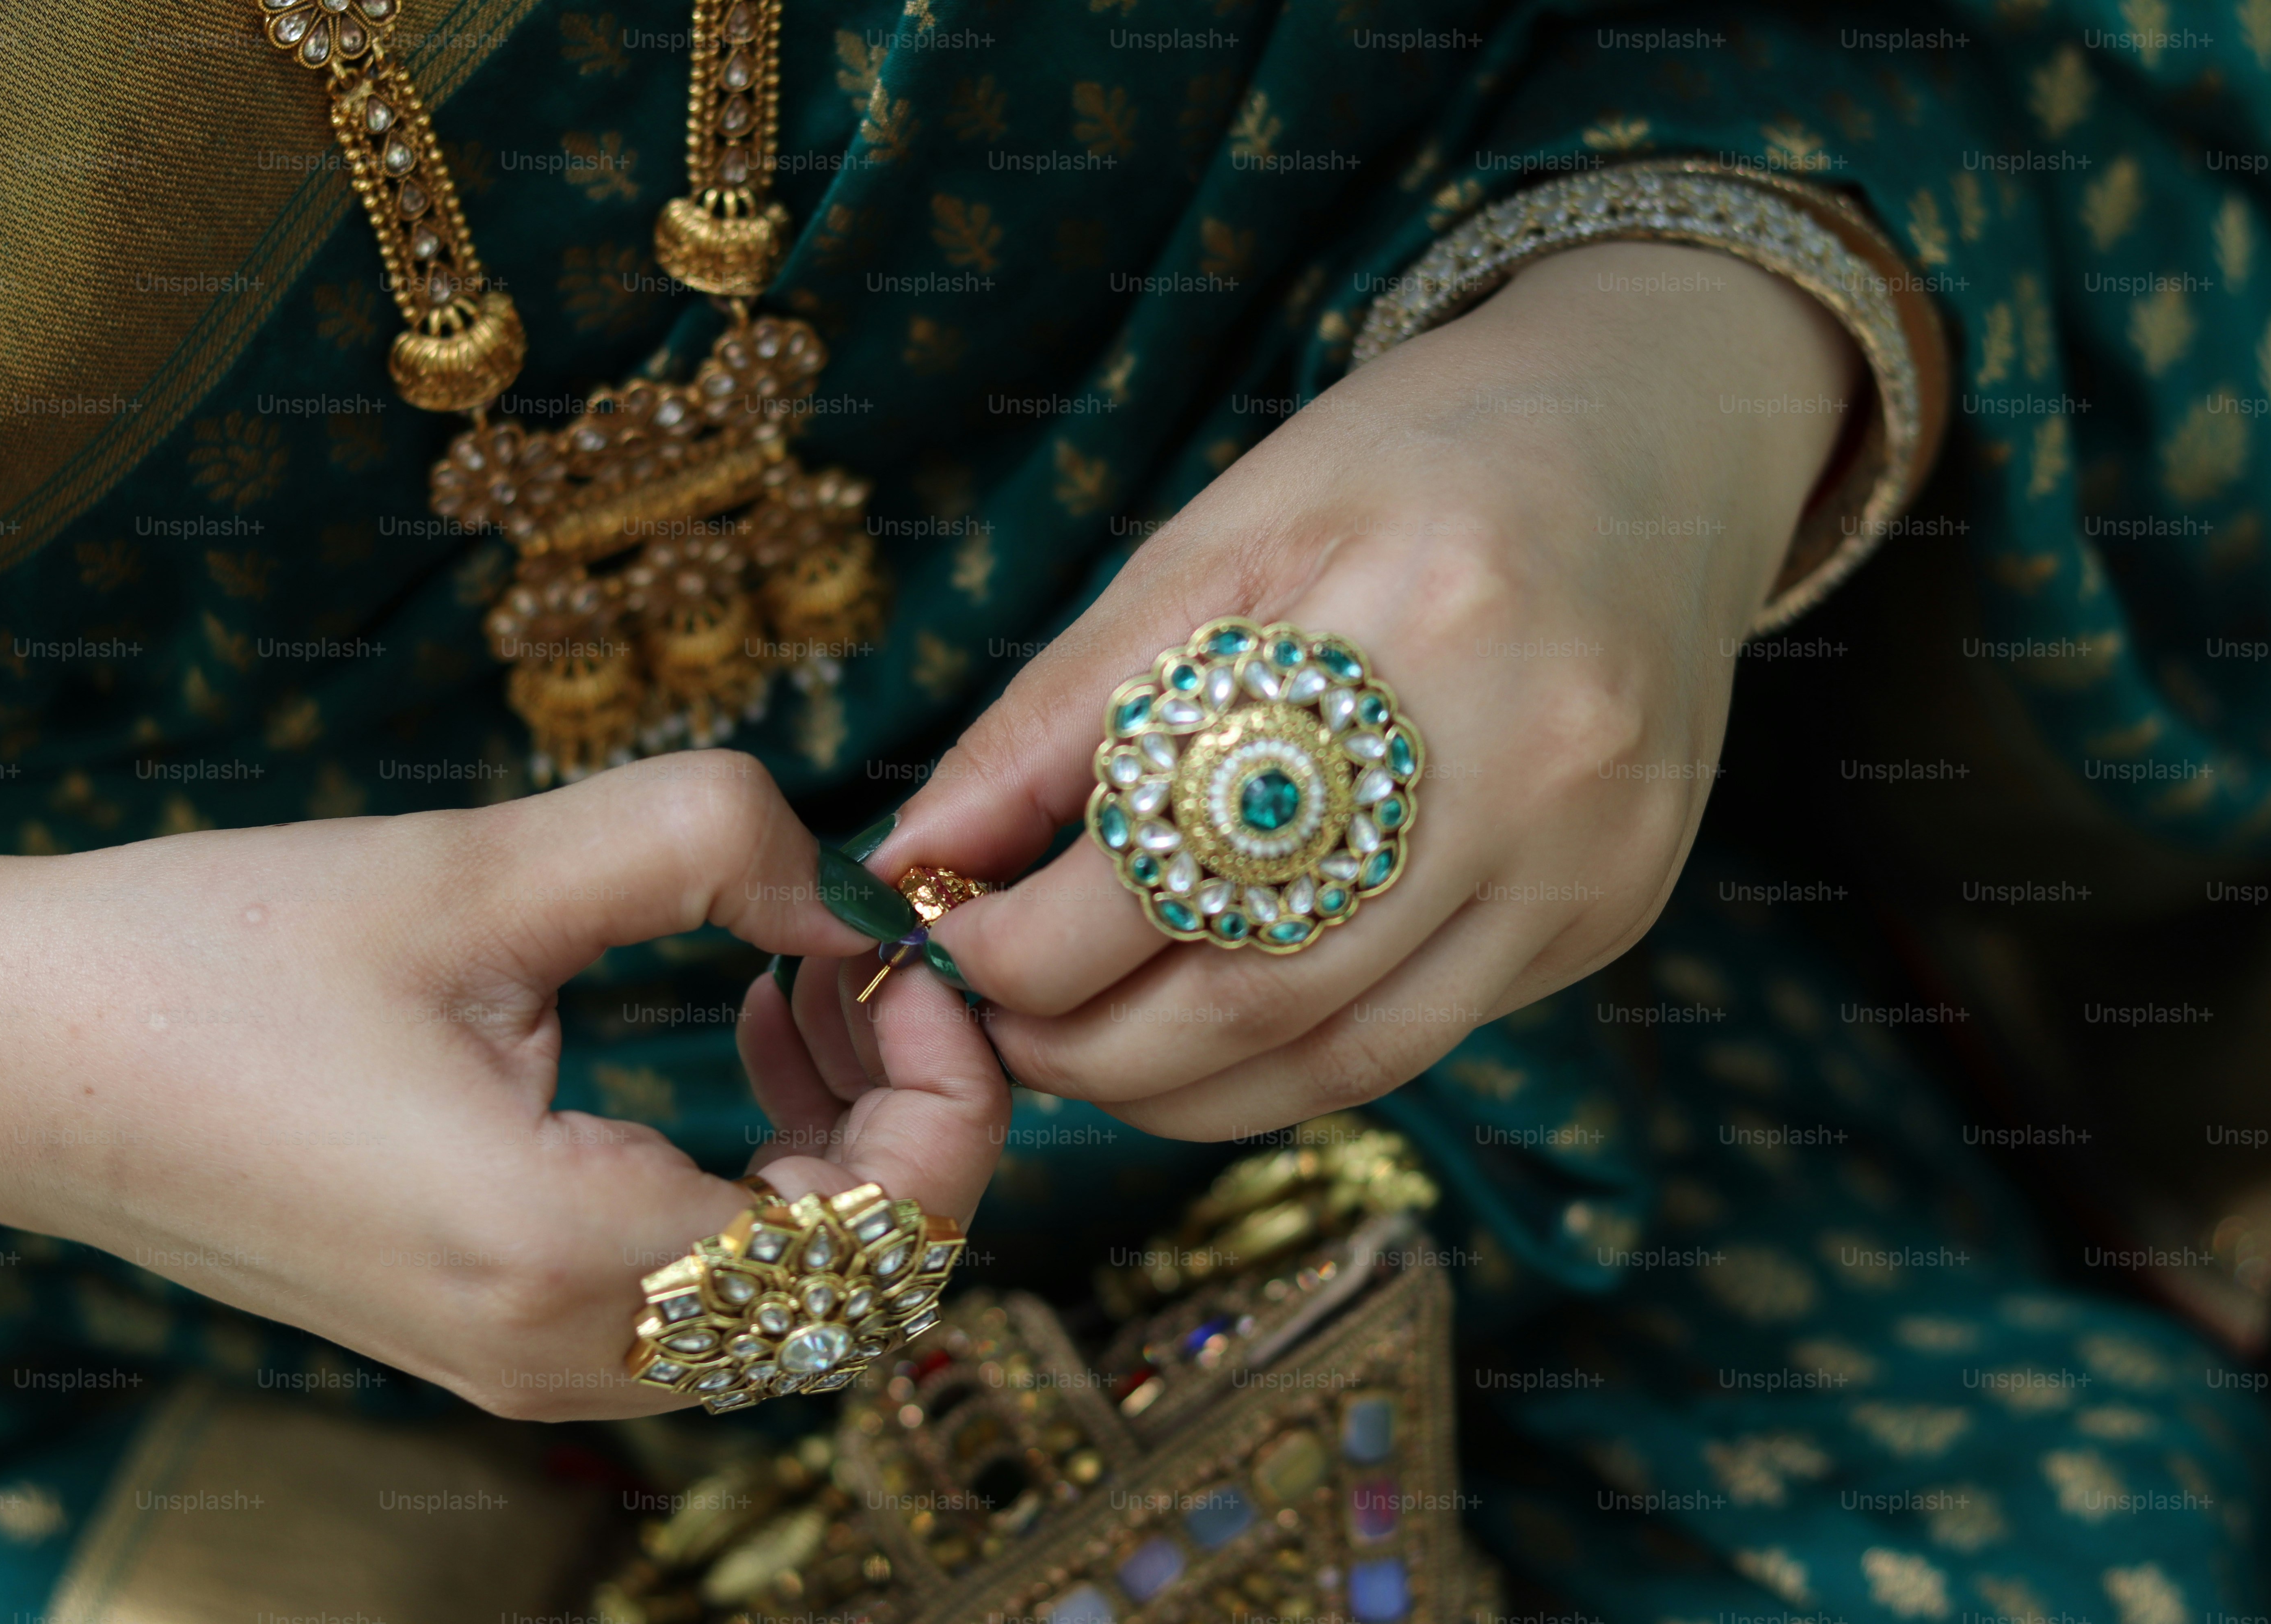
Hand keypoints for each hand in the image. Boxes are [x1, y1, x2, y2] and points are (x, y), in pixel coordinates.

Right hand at [0, 755, 1005, 1418]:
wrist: (17, 1052)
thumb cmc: (217, 959)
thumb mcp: (481, 867)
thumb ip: (700, 842)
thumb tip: (849, 882)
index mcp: (563, 1255)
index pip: (879, 1251)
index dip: (953, 1107)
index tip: (916, 968)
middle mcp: (555, 1354)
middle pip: (855, 1299)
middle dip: (913, 1132)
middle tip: (870, 973)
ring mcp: (522, 1364)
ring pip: (788, 1309)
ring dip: (840, 1155)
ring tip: (793, 988)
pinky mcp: (492, 1330)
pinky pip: (702, 1299)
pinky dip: (762, 1184)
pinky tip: (728, 1044)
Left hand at [862, 242, 1860, 1138]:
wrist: (1652, 446)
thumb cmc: (1413, 465)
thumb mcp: (1219, 536)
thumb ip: (1062, 711)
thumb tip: (914, 854)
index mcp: (1419, 622)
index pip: (1167, 853)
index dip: (1022, 938)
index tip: (937, 945)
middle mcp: (1532, 762)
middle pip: (1255, 988)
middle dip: (1084, 1046)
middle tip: (990, 1031)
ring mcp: (1589, 858)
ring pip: (1341, 1059)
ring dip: (1176, 1089)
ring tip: (1077, 1056)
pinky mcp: (1612, 913)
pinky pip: (1419, 1042)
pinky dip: (1285, 1065)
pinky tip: (1205, 1035)